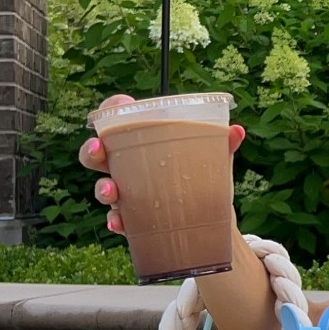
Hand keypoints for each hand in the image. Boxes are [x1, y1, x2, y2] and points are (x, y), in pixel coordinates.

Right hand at [78, 95, 246, 235]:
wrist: (210, 217)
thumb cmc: (203, 176)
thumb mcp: (213, 158)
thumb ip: (223, 143)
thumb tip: (237, 132)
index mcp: (143, 141)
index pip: (117, 119)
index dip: (110, 110)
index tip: (117, 107)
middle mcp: (128, 166)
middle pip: (97, 154)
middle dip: (91, 151)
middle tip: (98, 150)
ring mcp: (128, 193)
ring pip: (104, 188)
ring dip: (103, 188)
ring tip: (113, 191)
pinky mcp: (134, 219)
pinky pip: (117, 220)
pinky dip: (116, 221)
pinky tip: (119, 222)